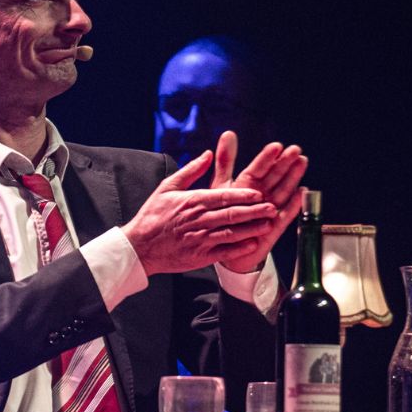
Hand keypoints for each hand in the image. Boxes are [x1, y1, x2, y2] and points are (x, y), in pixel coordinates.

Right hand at [123, 150, 278, 276]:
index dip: (243, 195)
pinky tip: (253, 244)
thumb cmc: (152, 217)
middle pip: (232, 215)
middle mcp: (198, 221)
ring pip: (231, 233)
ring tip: (268, 224)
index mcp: (192, 202)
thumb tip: (208, 153)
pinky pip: (224, 252)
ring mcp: (200, 240)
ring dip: (251, 229)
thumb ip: (190, 170)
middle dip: (254, 211)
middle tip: (271, 207)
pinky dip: (239, 248)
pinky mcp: (199, 257)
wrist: (139, 247)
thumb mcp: (167, 187)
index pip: (223, 196)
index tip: (258, 193)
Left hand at [211, 131, 307, 272]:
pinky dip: (293, 205)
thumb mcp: (220, 186)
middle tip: (295, 150)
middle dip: (285, 163)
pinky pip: (285, 215)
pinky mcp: (273, 227)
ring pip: (282, 191)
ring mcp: (268, 210)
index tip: (276, 146)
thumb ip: (226, 162)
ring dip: (292, 177)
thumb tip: (228, 133)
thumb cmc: (222, 214)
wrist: (223, 246)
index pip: (258, 168)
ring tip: (302, 163)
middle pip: (274, 177)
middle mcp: (260, 195)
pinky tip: (302, 193)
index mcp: (247, 185)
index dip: (267, 158)